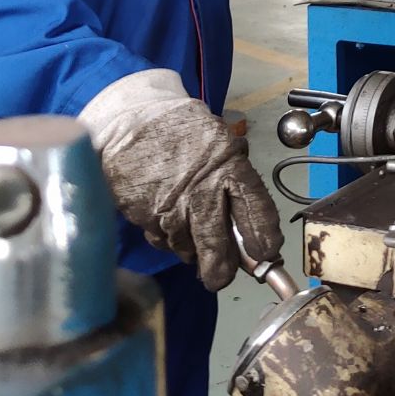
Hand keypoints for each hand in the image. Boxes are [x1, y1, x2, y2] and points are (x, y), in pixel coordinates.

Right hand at [78, 70, 284, 290]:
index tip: (267, 253)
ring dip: (191, 248)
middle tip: (223, 274)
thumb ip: (235, 175)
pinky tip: (166, 215)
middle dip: (223, 270)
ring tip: (189, 225)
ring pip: (188, 250)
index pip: (258, 214)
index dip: (264, 240)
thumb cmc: (180, 130)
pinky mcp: (144, 218)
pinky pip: (163, 241)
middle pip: (219, 250)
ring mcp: (170, 209)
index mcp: (229, 168)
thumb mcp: (219, 140)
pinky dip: (168, 236)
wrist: (128, 121)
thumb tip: (250, 217)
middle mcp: (202, 193)